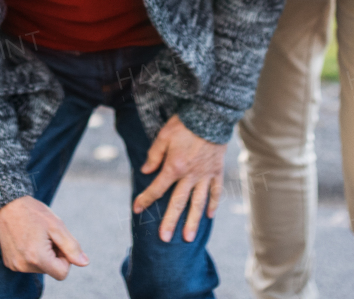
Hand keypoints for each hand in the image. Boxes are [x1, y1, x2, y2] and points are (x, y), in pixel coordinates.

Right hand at [0, 196, 88, 278]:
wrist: (7, 204)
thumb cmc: (33, 212)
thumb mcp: (57, 226)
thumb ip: (72, 247)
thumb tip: (84, 263)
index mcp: (37, 258)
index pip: (62, 273)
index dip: (65, 257)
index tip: (58, 241)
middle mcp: (24, 265)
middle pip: (51, 270)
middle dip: (53, 254)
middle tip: (46, 235)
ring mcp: (14, 265)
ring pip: (40, 268)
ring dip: (43, 254)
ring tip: (36, 236)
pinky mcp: (9, 262)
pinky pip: (28, 265)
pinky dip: (32, 254)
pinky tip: (27, 239)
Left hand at [132, 114, 226, 242]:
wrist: (210, 115)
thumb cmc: (184, 124)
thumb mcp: (163, 136)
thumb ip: (154, 156)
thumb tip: (144, 172)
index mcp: (174, 167)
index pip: (157, 188)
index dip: (145, 199)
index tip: (136, 209)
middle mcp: (190, 175)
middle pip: (178, 202)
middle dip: (170, 221)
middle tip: (165, 239)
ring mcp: (205, 175)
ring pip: (198, 202)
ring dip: (193, 221)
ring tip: (188, 237)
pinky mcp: (217, 171)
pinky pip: (215, 191)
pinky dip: (213, 203)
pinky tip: (209, 216)